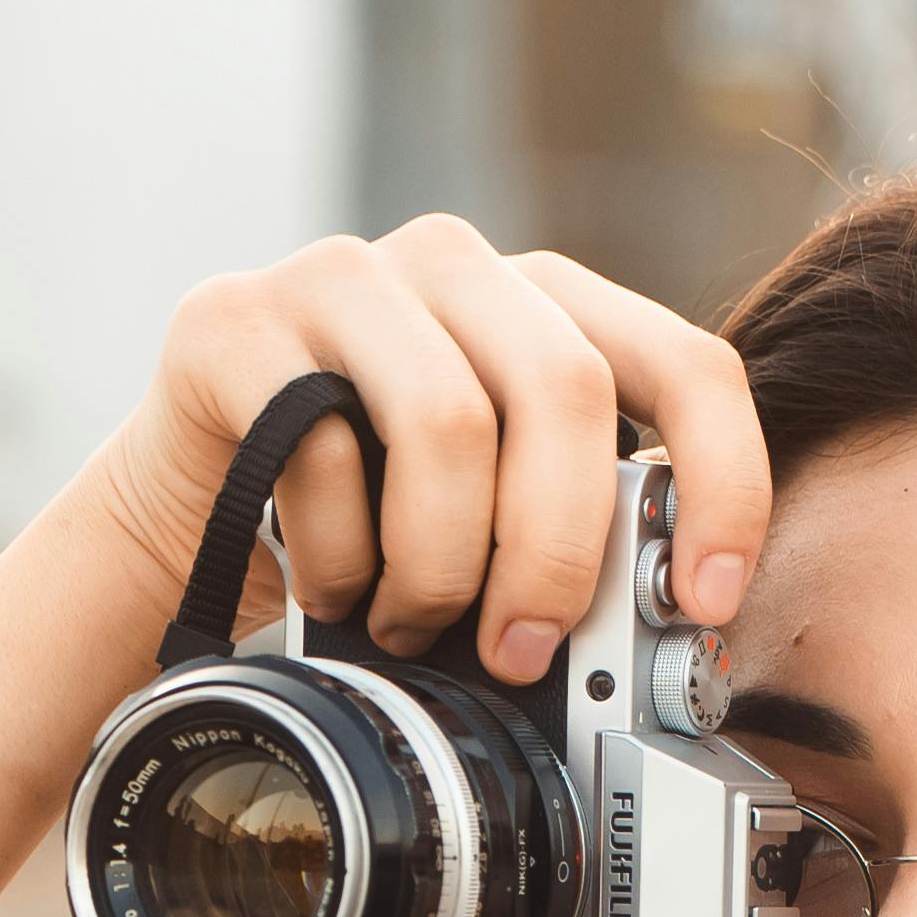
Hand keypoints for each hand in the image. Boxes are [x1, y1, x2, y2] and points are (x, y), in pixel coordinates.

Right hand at [93, 214, 768, 683]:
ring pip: (448, 422)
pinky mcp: (234, 321)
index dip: (722, 486)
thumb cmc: (370, 519)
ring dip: (439, 565)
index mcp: (549, 302)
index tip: (703, 600)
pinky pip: (320, 448)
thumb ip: (581, 529)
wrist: (194, 510)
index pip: (686, 363)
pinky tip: (330, 587)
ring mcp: (343, 277)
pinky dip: (337, 556)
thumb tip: (670, 625)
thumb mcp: (498, 512)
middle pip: (566, 390)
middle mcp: (456, 265)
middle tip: (523, 652)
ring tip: (409, 621)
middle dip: (556, 552)